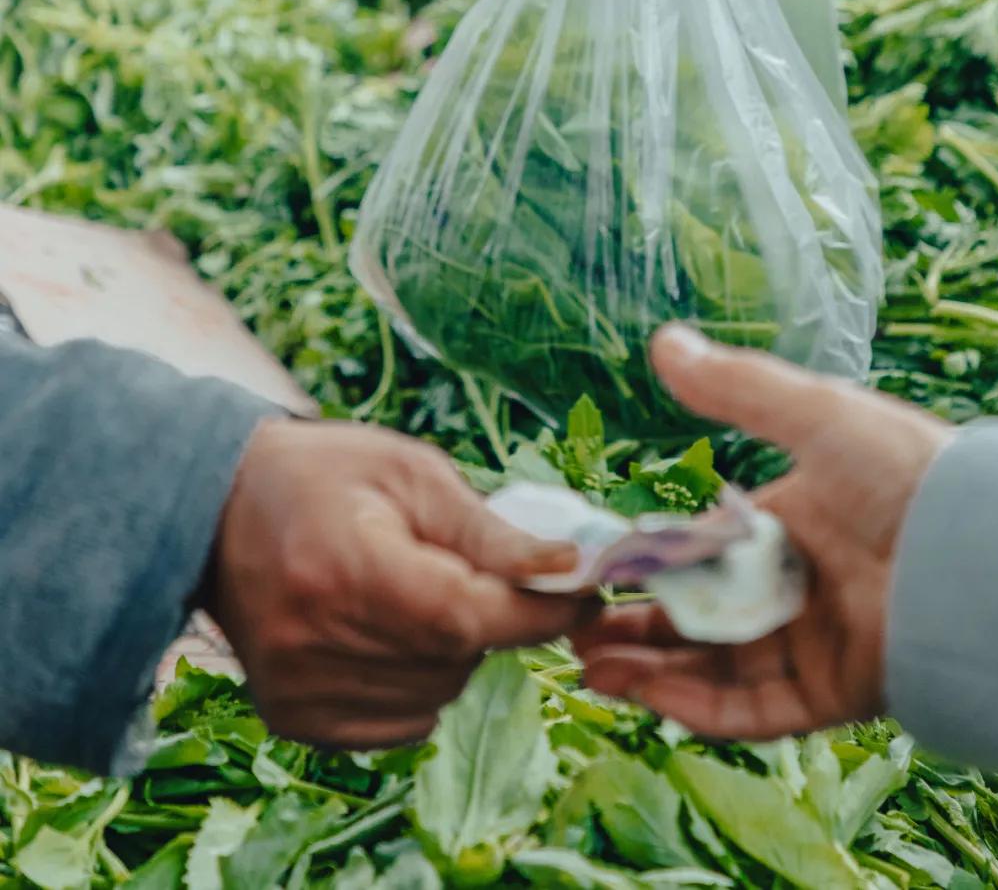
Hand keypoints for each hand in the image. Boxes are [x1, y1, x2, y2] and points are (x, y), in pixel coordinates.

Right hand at [205, 420, 589, 749]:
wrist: (217, 509)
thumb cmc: (325, 475)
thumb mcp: (410, 473)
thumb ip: (488, 530)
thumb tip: (568, 565)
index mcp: (347, 568)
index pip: (465, 616)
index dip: (535, 612)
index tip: (581, 591)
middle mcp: (316, 642)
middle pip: (457, 658)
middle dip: (491, 618)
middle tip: (475, 569)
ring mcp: (300, 690)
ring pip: (438, 695)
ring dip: (455, 652)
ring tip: (421, 592)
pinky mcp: (294, 718)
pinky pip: (402, 722)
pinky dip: (421, 683)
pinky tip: (393, 632)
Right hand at [575, 327, 950, 739]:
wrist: (976, 551)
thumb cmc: (903, 470)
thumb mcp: (813, 414)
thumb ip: (736, 386)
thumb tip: (663, 340)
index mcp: (785, 524)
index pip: (697, 551)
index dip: (643, 561)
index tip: (592, 563)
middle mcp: (791, 588)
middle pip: (694, 617)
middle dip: (631, 624)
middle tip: (570, 623)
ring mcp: (806, 644)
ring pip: (710, 669)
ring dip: (647, 671)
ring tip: (584, 661)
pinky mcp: (826, 693)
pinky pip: (748, 711)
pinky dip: (693, 708)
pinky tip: (642, 692)